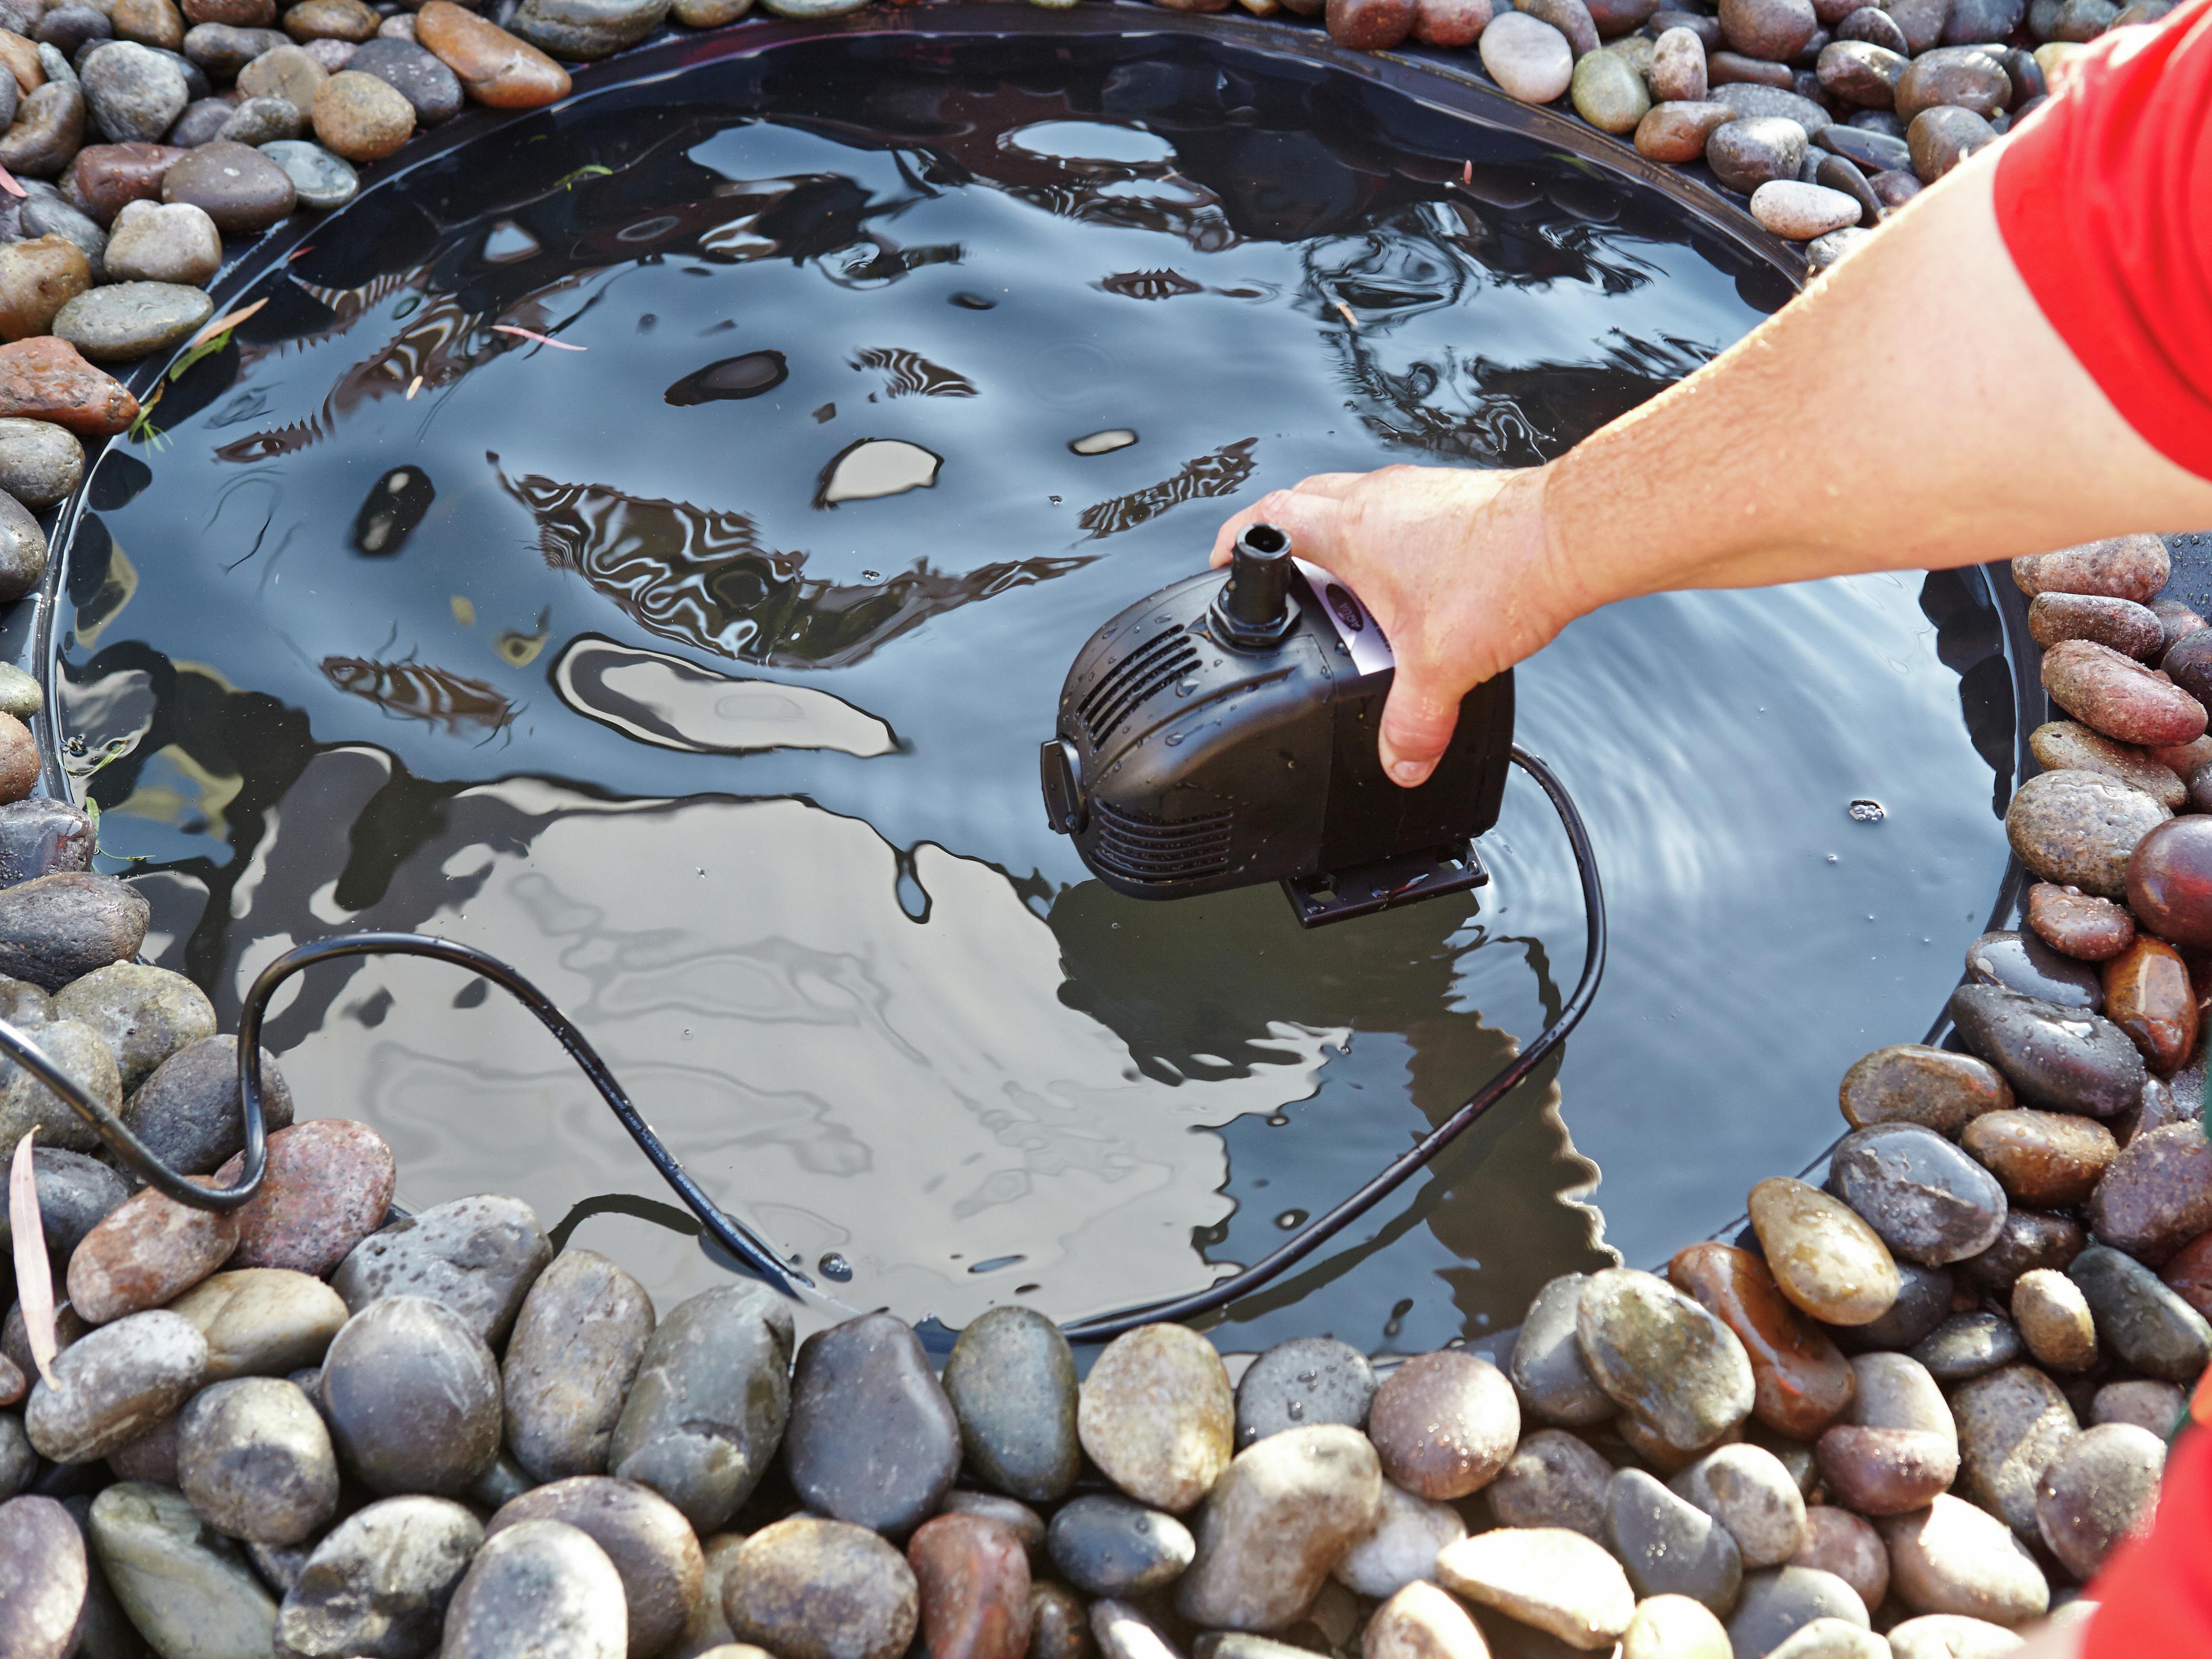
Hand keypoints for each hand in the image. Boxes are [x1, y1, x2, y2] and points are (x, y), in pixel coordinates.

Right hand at [1211, 463, 1576, 786]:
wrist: (1570, 537)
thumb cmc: (1505, 572)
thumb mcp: (1441, 667)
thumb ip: (1411, 724)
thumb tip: (1399, 761)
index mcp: (1351, 528)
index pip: (1269, 517)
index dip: (1237, 538)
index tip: (1225, 560)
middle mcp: (1381, 499)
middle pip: (1306, 501)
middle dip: (1287, 541)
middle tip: (1287, 582)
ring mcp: (1421, 493)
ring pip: (1359, 504)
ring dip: (1346, 543)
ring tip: (1355, 598)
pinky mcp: (1459, 498)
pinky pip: (1406, 514)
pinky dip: (1396, 545)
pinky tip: (1418, 587)